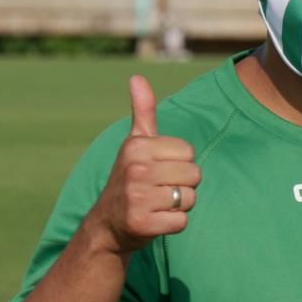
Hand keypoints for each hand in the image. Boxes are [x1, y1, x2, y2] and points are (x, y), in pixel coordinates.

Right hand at [90, 75, 199, 254]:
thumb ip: (143, 111)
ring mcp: (137, 197)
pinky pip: (181, 222)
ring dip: (179, 206)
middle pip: (194, 175)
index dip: (180, 164)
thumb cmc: (129, 179)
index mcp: (137, 146)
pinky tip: (155, 220)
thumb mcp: (135, 143)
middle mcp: (135, 169)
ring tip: (157, 204)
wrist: (107, 224)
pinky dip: (173, 224)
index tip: (159, 171)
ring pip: (189, 198)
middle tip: (159, 190)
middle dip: (183, 185)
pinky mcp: (142, 223)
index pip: (189, 151)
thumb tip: (137, 77)